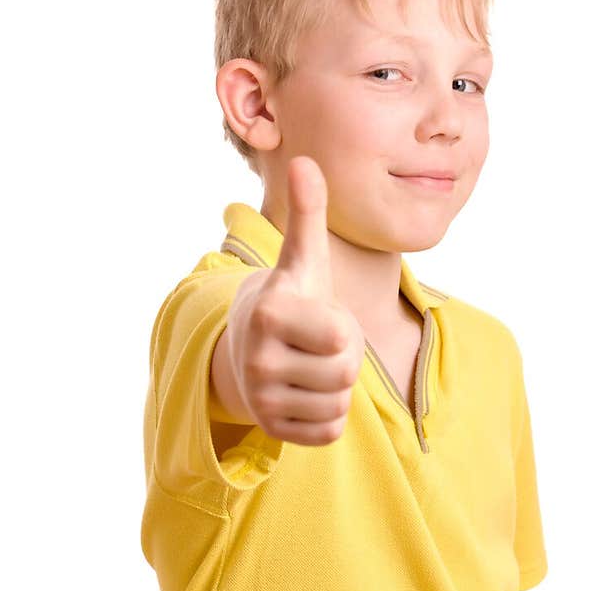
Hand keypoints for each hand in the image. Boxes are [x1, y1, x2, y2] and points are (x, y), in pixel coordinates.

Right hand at [225, 155, 365, 445]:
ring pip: (338, 404)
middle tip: (317, 343)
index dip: (343, 326)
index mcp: (270, 313)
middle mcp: (258, 358)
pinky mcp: (271, 429)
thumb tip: (305, 159)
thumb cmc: (291, 297)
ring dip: (335, 386)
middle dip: (342, 357)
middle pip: (344, 373)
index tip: (318, 315)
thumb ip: (309, 212)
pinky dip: (327, 415)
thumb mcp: (304, 258)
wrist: (246, 346)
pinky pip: (328, 431)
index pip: (342, 338)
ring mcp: (260, 398)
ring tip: (309, 364)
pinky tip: (305, 392)